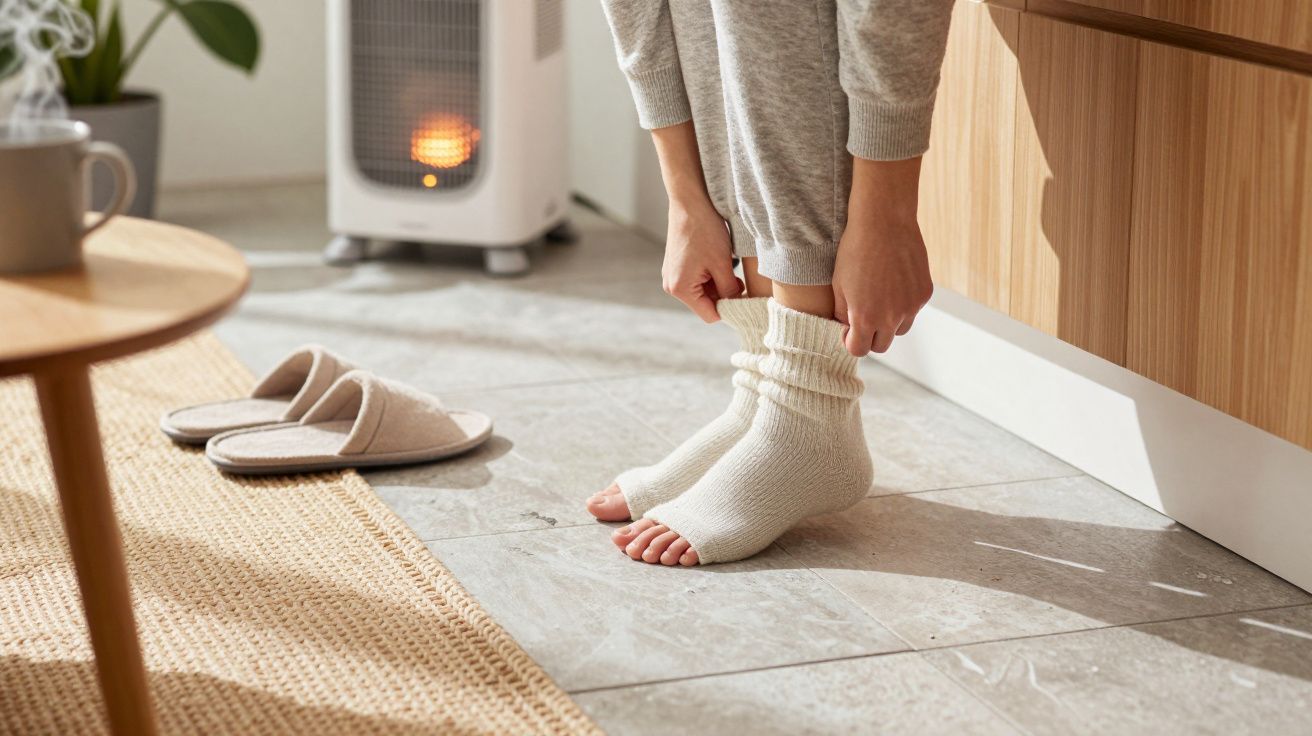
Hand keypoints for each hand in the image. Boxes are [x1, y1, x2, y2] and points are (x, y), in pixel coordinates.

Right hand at [661, 198, 742, 321]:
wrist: (690, 201)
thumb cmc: (705, 230)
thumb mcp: (722, 265)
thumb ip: (729, 291)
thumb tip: (736, 304)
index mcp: (680, 289)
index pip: (710, 315)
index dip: (729, 308)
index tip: (742, 295)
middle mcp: (671, 286)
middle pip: (706, 303)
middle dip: (723, 293)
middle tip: (737, 276)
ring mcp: (672, 275)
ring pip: (703, 291)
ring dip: (717, 282)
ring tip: (724, 263)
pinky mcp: (675, 265)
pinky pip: (696, 279)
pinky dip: (709, 273)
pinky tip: (715, 257)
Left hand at [831, 157, 932, 355]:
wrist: (884, 221)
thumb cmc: (854, 251)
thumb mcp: (839, 285)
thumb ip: (843, 314)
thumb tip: (848, 330)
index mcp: (865, 317)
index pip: (859, 350)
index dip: (851, 341)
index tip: (848, 329)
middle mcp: (892, 316)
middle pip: (881, 345)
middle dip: (870, 335)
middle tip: (863, 316)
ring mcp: (911, 306)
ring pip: (899, 329)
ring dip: (889, 322)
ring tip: (879, 297)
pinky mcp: (924, 293)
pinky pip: (913, 309)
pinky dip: (903, 304)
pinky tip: (894, 282)